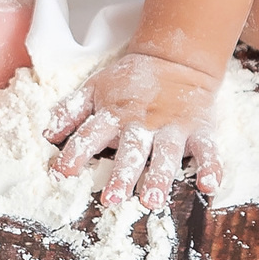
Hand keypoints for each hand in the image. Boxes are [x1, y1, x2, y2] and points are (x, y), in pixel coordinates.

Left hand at [44, 51, 224, 209]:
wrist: (175, 58)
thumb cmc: (130, 82)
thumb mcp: (95, 88)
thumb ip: (71, 111)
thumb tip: (47, 134)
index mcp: (114, 114)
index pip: (91, 134)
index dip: (76, 152)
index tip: (62, 172)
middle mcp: (142, 123)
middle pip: (131, 150)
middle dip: (122, 175)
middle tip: (112, 200)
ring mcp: (173, 127)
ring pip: (166, 154)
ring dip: (160, 177)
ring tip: (152, 200)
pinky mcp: (199, 130)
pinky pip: (207, 150)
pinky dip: (211, 167)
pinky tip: (209, 186)